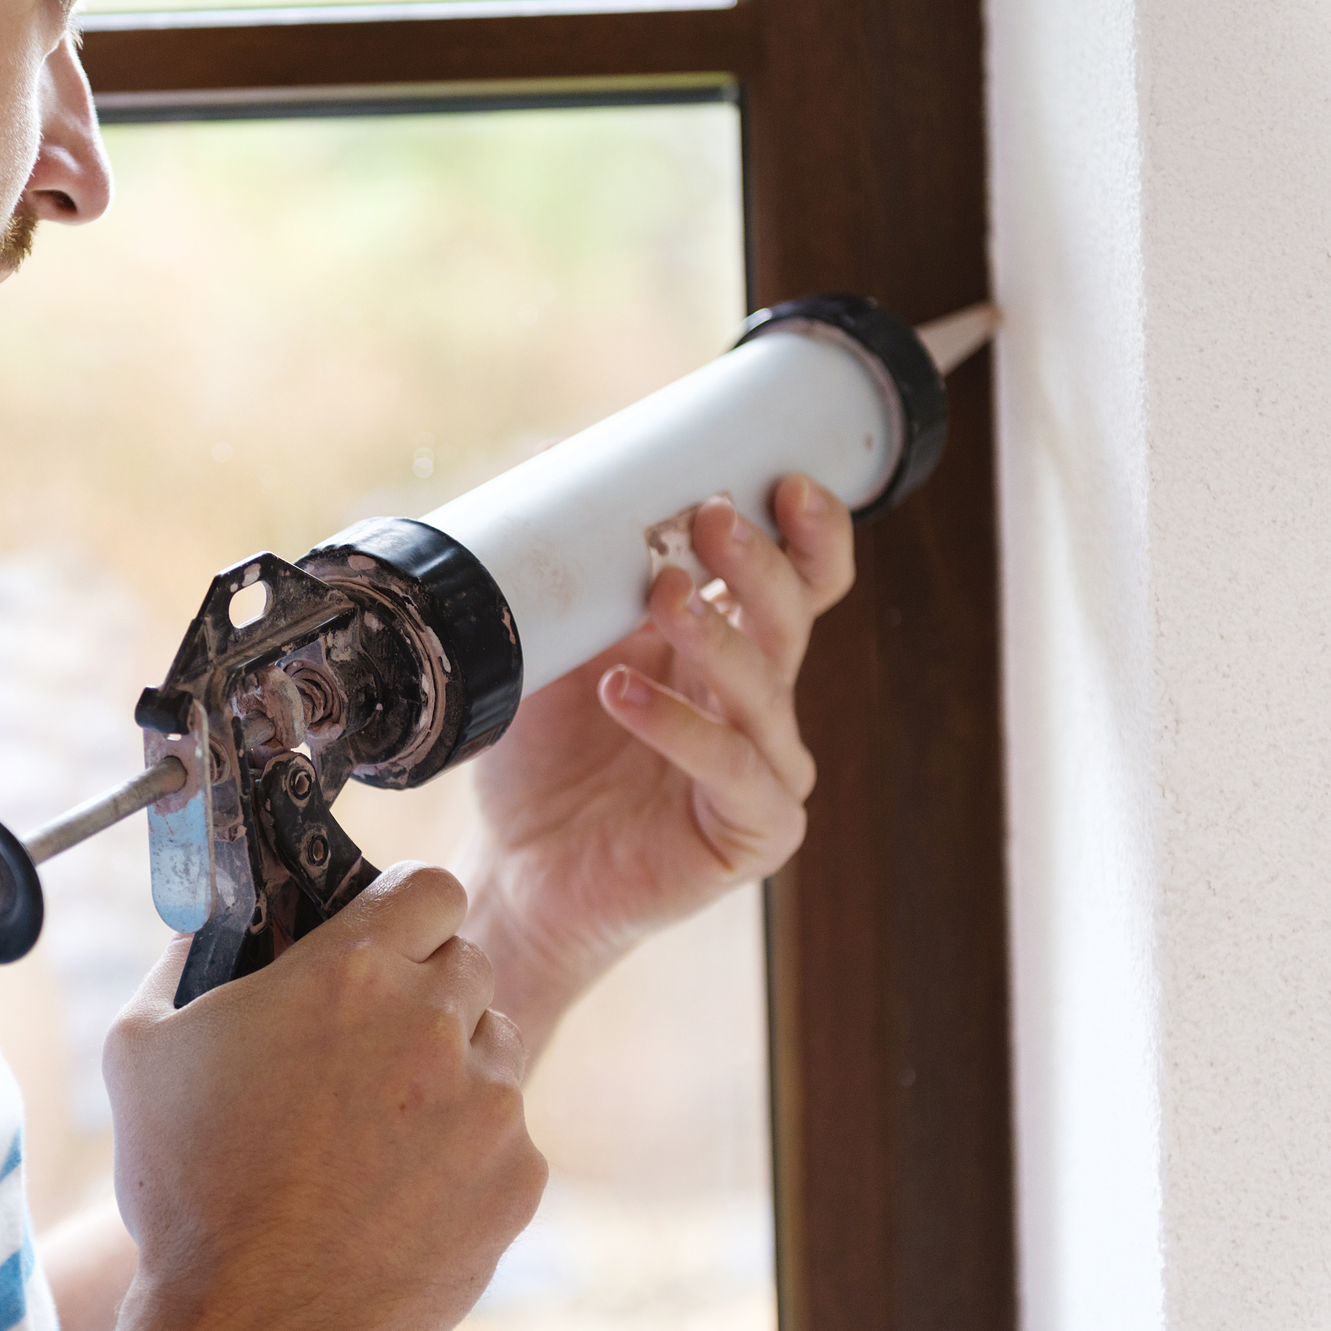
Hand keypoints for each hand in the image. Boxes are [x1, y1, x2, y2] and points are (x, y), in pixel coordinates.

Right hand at [98, 864, 547, 1330]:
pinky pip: (509, 1135)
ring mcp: (488, 1102)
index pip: (428, 886)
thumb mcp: (141, 1048)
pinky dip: (467, 1153)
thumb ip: (181, 958)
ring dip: (452, 1069)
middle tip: (368, 1046)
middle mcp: (433, 1022)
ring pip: (495, 1046)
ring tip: (380, 1130)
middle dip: (425, 991)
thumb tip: (209, 918)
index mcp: (350, 971)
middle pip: (466, 962)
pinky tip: (401, 1191)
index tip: (384, 940)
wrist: (252, 1328)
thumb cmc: (187, 1186)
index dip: (405, 910)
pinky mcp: (518, 1176)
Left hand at [461, 474, 855, 1045]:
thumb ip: (577, 580)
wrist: (518, 867)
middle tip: (713, 517)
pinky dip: (679, 724)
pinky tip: (626, 692)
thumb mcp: (553, 651)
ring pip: (766, 687)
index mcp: (731, 651)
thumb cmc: (543, 758)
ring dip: (717, 633)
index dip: (811, 533)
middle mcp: (760, 706)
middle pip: (791, 619)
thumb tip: (553, 464)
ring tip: (664, 593)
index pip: (802, 582)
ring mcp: (764, 770)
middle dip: (757, 562)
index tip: (788, 480)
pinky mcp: (754, 831)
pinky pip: (731, 768)